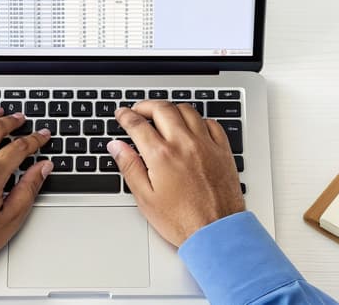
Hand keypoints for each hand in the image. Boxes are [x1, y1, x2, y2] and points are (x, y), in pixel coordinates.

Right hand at [108, 101, 244, 246]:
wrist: (216, 233)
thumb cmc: (182, 221)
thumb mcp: (145, 197)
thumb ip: (129, 166)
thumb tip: (116, 146)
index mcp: (162, 155)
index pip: (137, 124)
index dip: (125, 116)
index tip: (121, 114)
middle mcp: (184, 144)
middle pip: (162, 109)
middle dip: (145, 105)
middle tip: (138, 111)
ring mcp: (206, 145)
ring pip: (187, 110)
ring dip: (171, 109)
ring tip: (162, 115)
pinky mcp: (222, 150)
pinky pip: (211, 123)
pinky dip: (198, 120)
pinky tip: (191, 127)